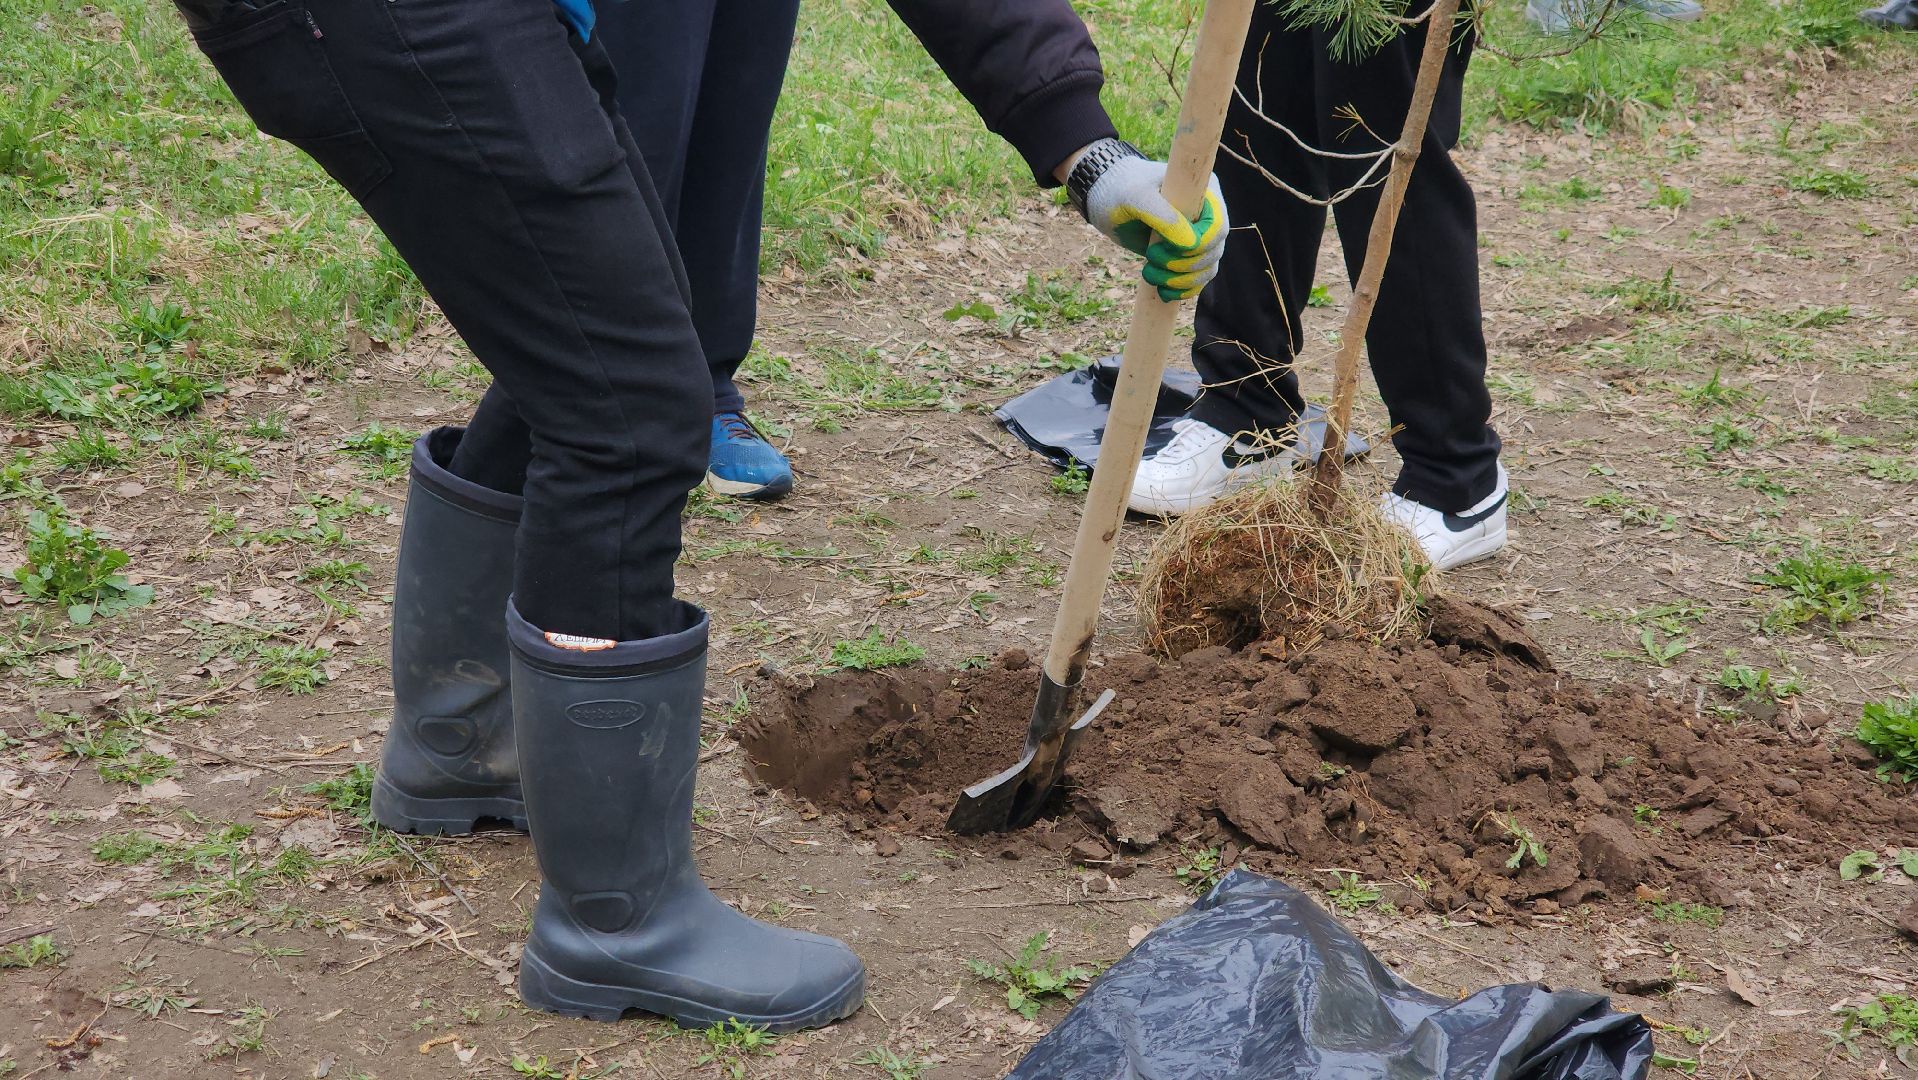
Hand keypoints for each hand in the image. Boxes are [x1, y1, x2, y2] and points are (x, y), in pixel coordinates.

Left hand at [1066, 142, 1227, 301]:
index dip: (1199, 245)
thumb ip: (1164, 217)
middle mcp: (1207, 215)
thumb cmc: (1121, 190)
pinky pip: (1197, 280)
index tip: (1165, 247)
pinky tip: (1163, 291)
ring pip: (1206, 269)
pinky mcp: (1185, 255)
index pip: (1217, 227)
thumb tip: (1192, 245)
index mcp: (1204, 192)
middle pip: (1213, 252)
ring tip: (1150, 274)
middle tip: (1151, 258)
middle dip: (1183, 265)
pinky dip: (1183, 290)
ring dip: (1180, 280)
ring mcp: (1198, 236)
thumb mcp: (1137, 197)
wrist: (1106, 199)